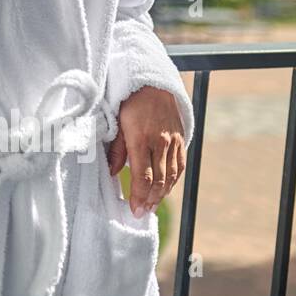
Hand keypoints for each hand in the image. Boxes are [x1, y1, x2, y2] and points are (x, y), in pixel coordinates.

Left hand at [107, 86, 185, 216]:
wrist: (153, 83)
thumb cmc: (129, 102)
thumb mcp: (116, 122)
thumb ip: (116, 149)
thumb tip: (113, 173)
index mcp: (140, 138)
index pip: (143, 175)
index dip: (139, 196)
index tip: (134, 210)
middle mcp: (160, 142)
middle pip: (159, 180)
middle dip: (150, 199)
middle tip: (142, 212)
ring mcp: (173, 141)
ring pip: (172, 175)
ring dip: (162, 194)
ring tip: (152, 205)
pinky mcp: (181, 139)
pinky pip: (180, 165)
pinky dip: (174, 181)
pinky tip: (165, 189)